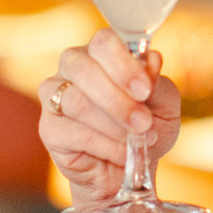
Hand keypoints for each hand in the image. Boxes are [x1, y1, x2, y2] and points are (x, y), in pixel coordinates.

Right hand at [38, 28, 182, 206]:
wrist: (129, 170)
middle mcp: (73, 66)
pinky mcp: (49, 127)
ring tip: (138, 141)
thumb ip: (157, 83)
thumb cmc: (146, 129)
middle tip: (144, 122)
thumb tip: (153, 59)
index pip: (104, 42)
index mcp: (102, 52)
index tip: (145, 90)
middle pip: (84, 69)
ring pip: (78, 102)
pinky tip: (123, 154)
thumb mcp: (164, 106)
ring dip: (114, 125)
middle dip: (118, 100)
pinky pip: (75, 132)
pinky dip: (106, 145)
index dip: (124, 64)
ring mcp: (54, 96)